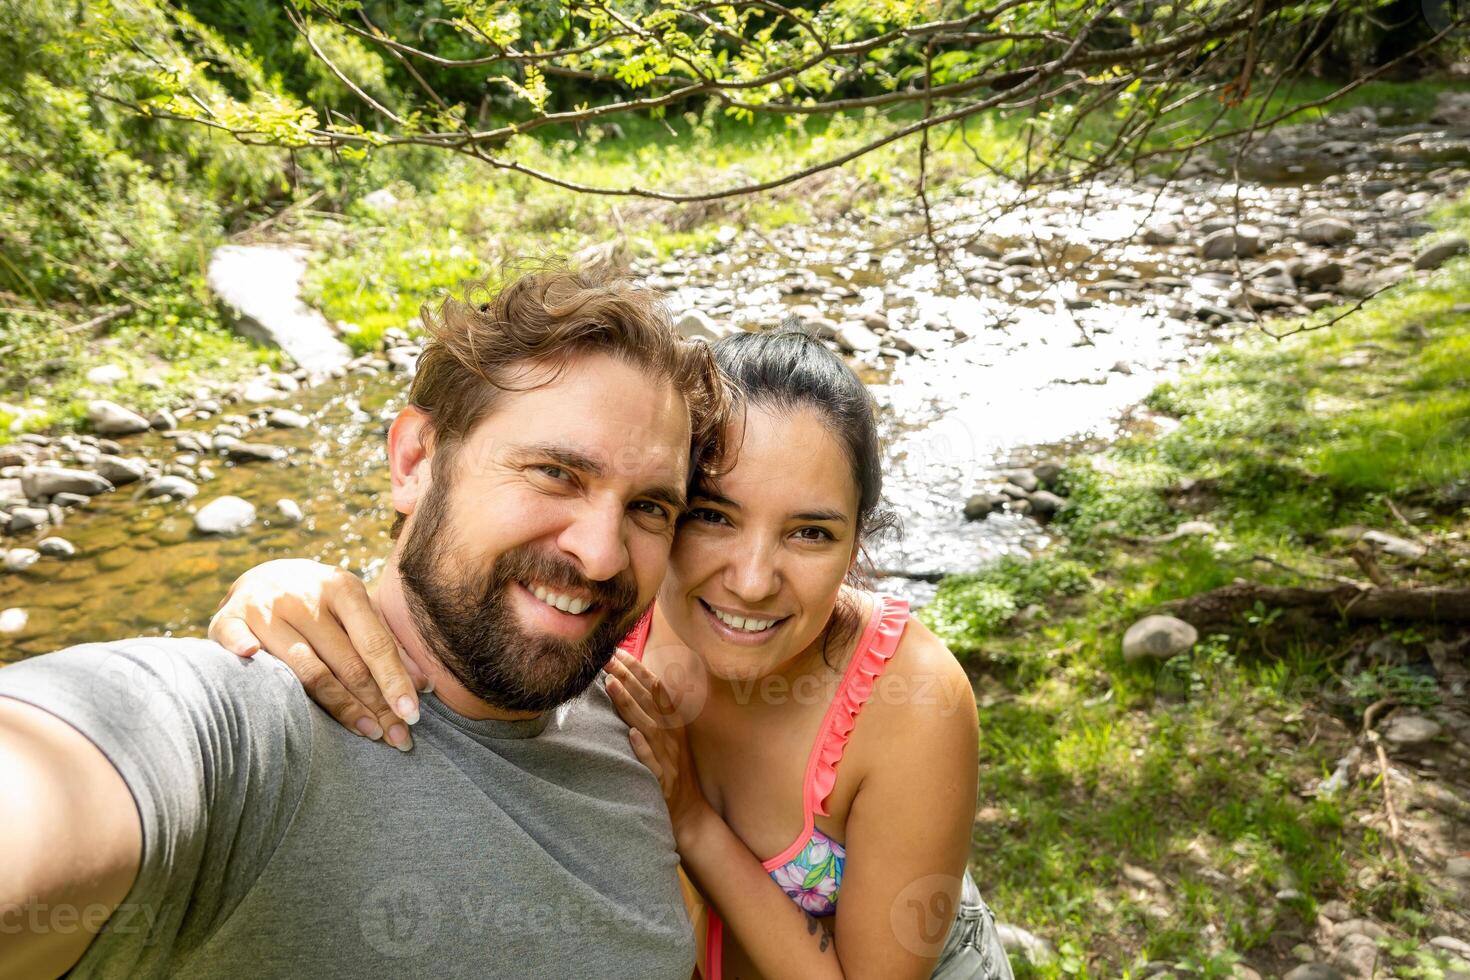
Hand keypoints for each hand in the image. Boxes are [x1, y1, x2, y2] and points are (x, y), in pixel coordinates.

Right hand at [207, 559, 427, 749]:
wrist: (264, 573)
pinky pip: (234, 639)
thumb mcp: (356, 611)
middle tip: (398, 738)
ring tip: (368, 732)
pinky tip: (257, 668)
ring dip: (339, 706)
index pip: (374, 643)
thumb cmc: (322, 603)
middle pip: (345, 662)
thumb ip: (386, 643)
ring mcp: (263, 607)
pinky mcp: (228, 618)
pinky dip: (242, 648)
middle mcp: (303, 596)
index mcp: (341, 588)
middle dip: (376, 704)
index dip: (395, 681)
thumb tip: (426, 685)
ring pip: (304, 669)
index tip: (412, 715)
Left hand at [604, 650, 712, 843]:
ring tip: (611, 685)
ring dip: (630, 705)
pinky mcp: (662, 780)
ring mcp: (667, 757)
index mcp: (673, 722)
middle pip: (649, 701)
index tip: (618, 650)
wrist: (690, 812)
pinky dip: (642, 748)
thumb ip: (656, 712)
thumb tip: (635, 683)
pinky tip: (632, 735)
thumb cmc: (674, 770)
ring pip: (648, 725)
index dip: (638, 668)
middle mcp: (671, 735)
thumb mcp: (670, 737)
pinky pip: (652, 763)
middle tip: (606, 659)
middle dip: (627, 677)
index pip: (655, 688)